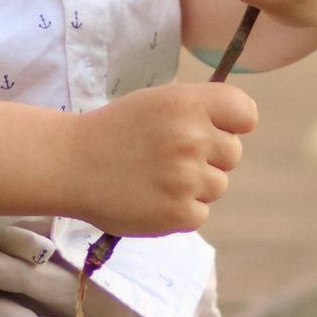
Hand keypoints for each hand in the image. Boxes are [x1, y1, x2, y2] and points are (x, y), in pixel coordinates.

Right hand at [66, 78, 257, 234]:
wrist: (70, 164)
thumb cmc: (117, 130)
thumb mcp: (158, 102)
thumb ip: (200, 109)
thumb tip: (244, 124)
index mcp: (188, 104)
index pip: (245, 113)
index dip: (232, 124)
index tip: (215, 129)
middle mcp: (192, 139)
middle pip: (233, 154)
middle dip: (209, 157)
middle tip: (169, 156)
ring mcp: (186, 179)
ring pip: (217, 186)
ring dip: (194, 185)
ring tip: (155, 177)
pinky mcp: (178, 214)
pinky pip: (200, 213)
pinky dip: (180, 210)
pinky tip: (151, 197)